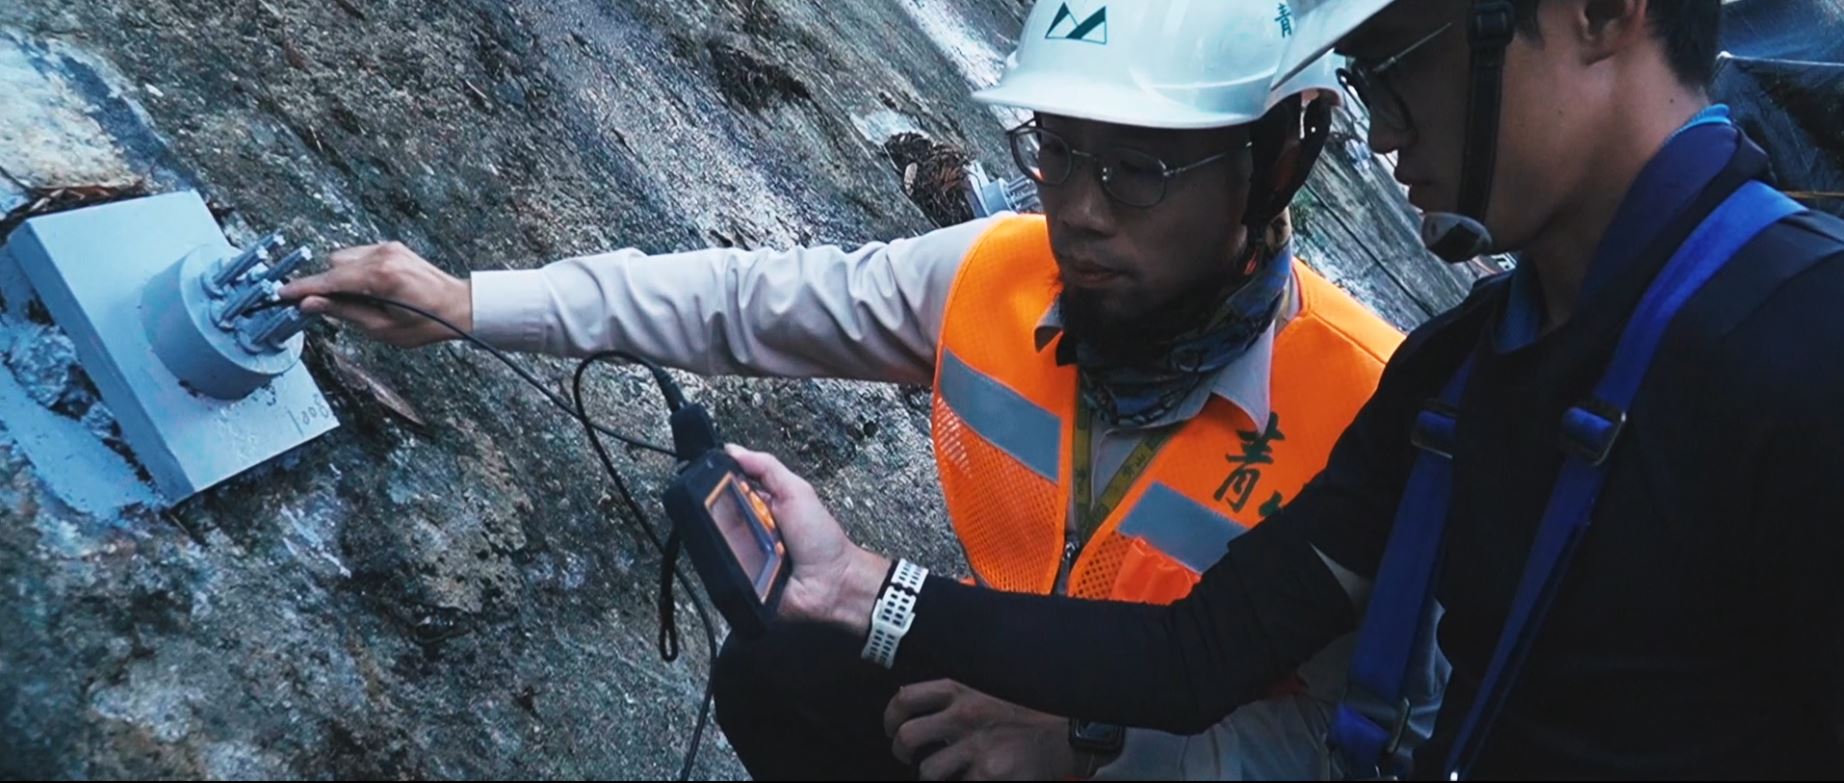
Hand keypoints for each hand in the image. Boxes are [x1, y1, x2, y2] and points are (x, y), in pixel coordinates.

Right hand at [278, 241, 471, 346]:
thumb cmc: (426, 323)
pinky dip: (357, 270)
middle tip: (337, 308)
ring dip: (343, 277)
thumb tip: (310, 304)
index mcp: (380, 277)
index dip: (304, 289)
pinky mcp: (393, 247)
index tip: (282, 294)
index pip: (330, 281)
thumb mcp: (381, 329)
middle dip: (329, 286)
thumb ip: (343, 313)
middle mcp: (383, 255)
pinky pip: (359, 255)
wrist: (459, 306)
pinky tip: (373, 288)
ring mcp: (388, 248)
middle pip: (334, 265)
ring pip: (344, 258)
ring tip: (364, 301)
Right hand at [725, 445, 890, 633]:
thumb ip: (767, 468)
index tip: (710, 482)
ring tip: (754, 543)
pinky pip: (724, 575)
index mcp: (761, 506)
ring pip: (717, 547)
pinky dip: (730, 570)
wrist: (834, 582)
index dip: (717, 487)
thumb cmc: (822, 539)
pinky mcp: (742, 583)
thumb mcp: (797, 491)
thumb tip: (733, 450)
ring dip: (730, 543)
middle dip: (720, 517)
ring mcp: (745, 558)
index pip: (727, 491)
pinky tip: (746, 564)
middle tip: (744, 519)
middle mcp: (749, 531)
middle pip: (716, 519)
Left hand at [885, 680, 1078, 780]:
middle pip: (907, 736)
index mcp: (962, 690)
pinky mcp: (989, 775)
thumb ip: (958, 698)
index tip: (892, 729)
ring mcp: (976, 748)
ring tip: (947, 774)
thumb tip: (923, 711)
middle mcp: (965, 716)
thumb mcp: (989, 689)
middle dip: (902, 752)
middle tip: (909, 758)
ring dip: (932, 777)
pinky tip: (974, 778)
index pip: (906, 698)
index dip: (891, 717)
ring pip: (927, 772)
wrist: (1068, 733)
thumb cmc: (1028, 711)